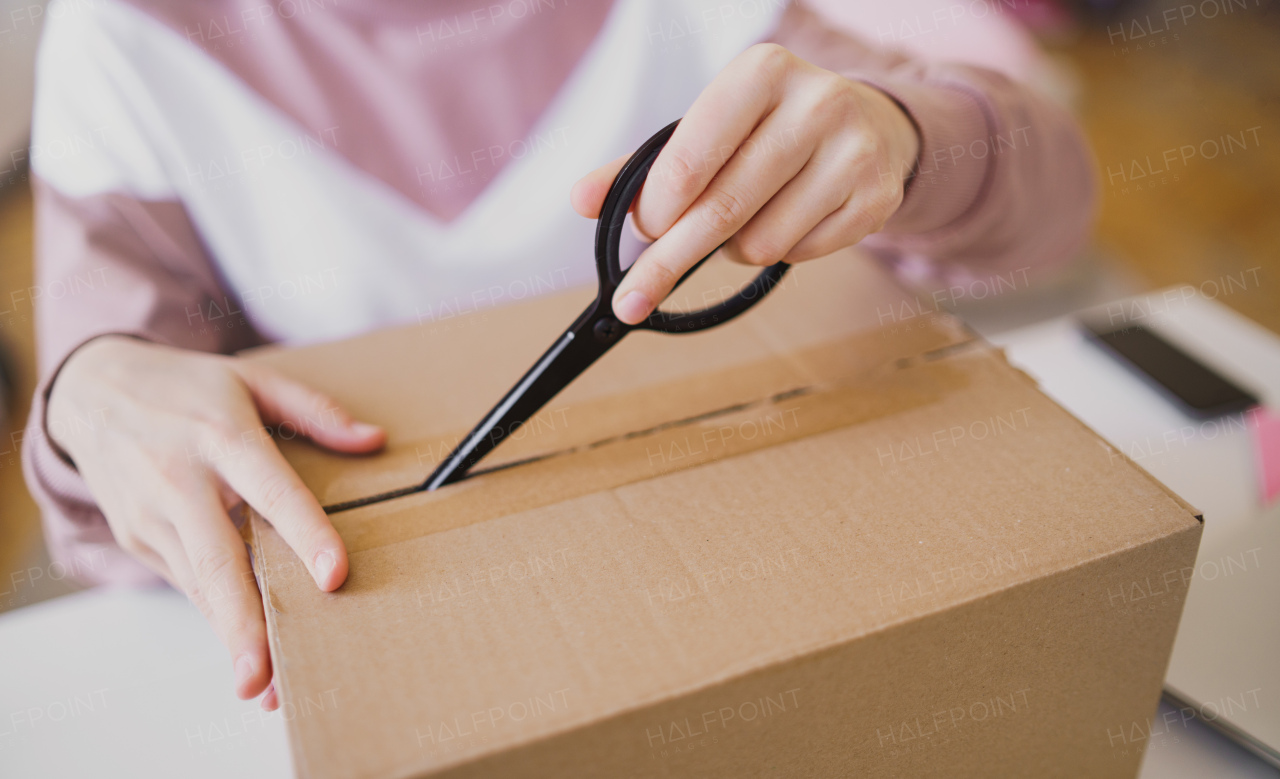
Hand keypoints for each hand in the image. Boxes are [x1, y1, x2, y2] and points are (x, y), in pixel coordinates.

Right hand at [47, 336, 385, 709]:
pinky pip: (188, 582)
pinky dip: (216, 614)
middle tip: (266, 676)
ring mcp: (154, 515)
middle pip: (219, 560)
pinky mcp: (139, 538)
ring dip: (231, 636)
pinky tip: (244, 646)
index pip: (272, 489)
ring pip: (200, 585)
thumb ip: (315, 411)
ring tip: (266, 685)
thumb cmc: (186, 389)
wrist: (92, 391)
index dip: (304, 533)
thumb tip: (374, 441)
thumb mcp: (252, 380)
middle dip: (243, 623)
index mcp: (223, 436)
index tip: (333, 576)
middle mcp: (183, 481)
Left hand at [571, 43, 919, 324]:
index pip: (688, 162)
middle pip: (721, 210)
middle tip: (634, 295)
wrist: (870, 127)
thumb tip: (580, 199)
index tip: (642, 234)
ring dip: (732, 250)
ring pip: (760, 242)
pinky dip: (777, 251)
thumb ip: (640, 166)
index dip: (655, 212)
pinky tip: (786, 219)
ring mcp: (854, 152)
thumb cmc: (767, 129)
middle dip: (669, 260)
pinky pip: (798, 255)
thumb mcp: (705, 129)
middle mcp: (816, 104)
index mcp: (761, 73)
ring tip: (742, 220)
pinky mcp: (876, 198)